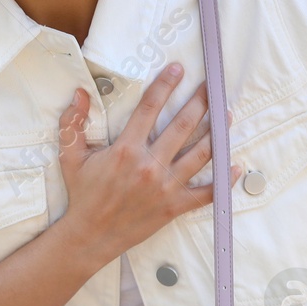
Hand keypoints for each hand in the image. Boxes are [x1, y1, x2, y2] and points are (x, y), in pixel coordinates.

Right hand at [55, 63, 239, 261]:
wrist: (90, 236)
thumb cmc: (83, 194)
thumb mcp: (70, 156)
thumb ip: (72, 123)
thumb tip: (80, 93)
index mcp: (126, 150)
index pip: (150, 108)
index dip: (165, 85)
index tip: (178, 69)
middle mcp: (150, 165)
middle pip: (183, 126)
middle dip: (200, 102)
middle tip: (212, 87)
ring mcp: (165, 187)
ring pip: (200, 154)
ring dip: (217, 132)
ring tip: (227, 114)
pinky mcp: (175, 206)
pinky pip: (206, 193)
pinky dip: (224, 180)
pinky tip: (236, 165)